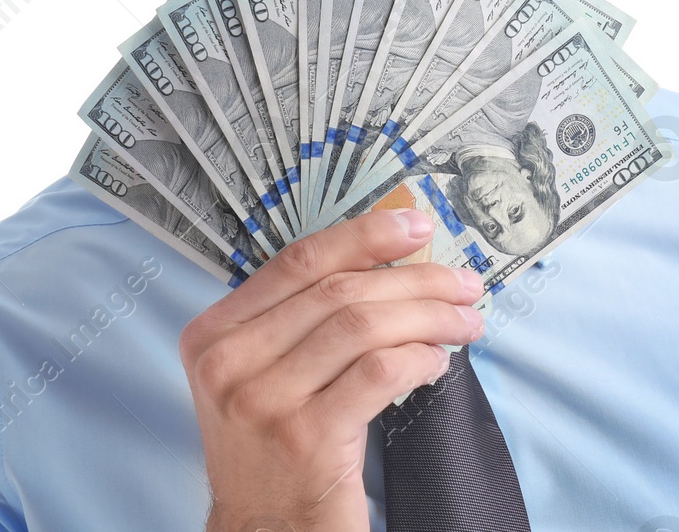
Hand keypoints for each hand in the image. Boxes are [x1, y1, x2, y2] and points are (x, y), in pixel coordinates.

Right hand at [181, 207, 486, 531]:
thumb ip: (301, 320)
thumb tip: (383, 262)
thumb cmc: (275, 453)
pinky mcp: (306, 437)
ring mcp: (264, 401)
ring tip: (464, 322)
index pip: (298, 261)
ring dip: (429, 316)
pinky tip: (437, 363)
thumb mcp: (264, 376)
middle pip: (339, 289)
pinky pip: (380, 372)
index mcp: (214, 334)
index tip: (413, 225)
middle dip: (414, 279)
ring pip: (363, 324)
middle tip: (461, 283)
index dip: (364, 235)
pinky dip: (419, 358)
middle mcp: (229, 362)